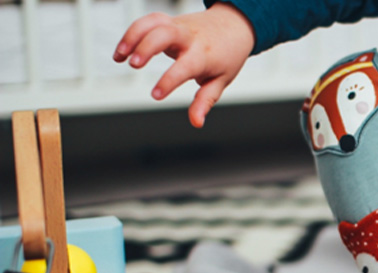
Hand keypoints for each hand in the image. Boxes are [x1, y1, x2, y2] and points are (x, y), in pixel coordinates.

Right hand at [113, 3, 254, 127]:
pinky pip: (148, 21)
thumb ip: (205, 101)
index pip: (185, 67)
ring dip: (132, 36)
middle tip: (133, 65)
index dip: (170, 80)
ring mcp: (178, 26)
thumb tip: (196, 122)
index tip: (156, 96)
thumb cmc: (226, 56)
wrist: (233, 26)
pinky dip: (132, 32)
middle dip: (147, 47)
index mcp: (203, 55)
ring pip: (153, 23)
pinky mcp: (169, 21)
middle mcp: (189, 38)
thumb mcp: (221, 81)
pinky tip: (122, 52)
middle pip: (165, 34)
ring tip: (118, 57)